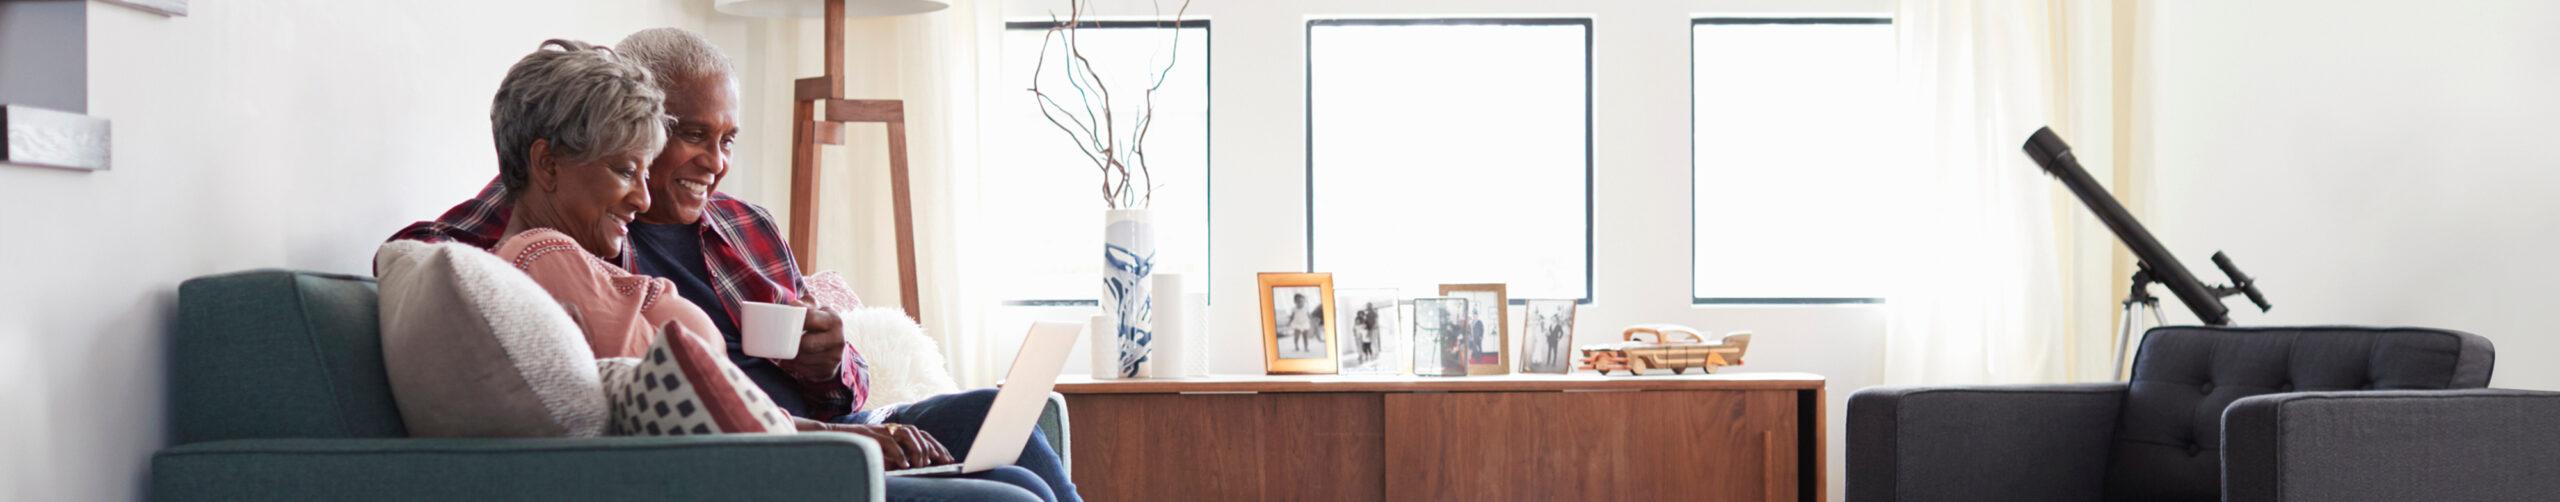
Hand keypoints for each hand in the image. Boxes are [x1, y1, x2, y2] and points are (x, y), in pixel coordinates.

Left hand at [776, 298, 846, 381]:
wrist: (835, 343)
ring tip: (785, 351)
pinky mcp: (828, 370)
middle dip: (791, 343)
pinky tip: (791, 361)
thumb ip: (805, 303)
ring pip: (802, 359)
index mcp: (834, 320)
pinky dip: (793, 366)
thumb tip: (794, 306)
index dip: (794, 320)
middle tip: (782, 341)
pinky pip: (803, 370)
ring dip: (789, 357)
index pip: (810, 318)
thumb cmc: (819, 322)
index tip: (785, 321)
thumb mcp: (816, 309)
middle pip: (805, 343)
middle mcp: (838, 339)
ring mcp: (834, 357)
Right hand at [832, 423, 953, 469]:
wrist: (832, 440)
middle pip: (919, 433)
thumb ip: (898, 458)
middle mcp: (891, 428)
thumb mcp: (882, 455)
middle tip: (944, 462)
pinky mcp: (870, 434)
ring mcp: (881, 429)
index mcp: (896, 432)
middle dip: (933, 447)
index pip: (922, 435)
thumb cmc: (858, 451)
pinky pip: (889, 442)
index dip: (936, 445)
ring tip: (923, 465)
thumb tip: (917, 467)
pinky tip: (906, 466)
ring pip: (907, 434)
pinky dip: (899, 454)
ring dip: (917, 449)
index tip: (948, 458)